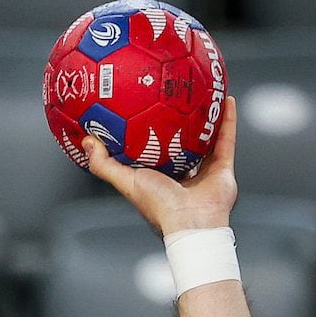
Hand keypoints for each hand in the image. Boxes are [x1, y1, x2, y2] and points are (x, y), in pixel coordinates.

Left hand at [83, 95, 237, 235]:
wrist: (190, 221)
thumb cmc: (157, 205)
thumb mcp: (125, 180)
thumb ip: (104, 164)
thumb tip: (87, 142)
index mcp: (158, 178)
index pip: (152, 153)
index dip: (147, 134)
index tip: (143, 112)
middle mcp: (181, 174)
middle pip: (180, 145)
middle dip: (179, 125)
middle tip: (176, 100)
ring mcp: (204, 171)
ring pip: (206, 140)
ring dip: (207, 119)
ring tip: (205, 95)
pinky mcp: (224, 168)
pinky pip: (226, 139)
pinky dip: (228, 120)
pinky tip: (226, 101)